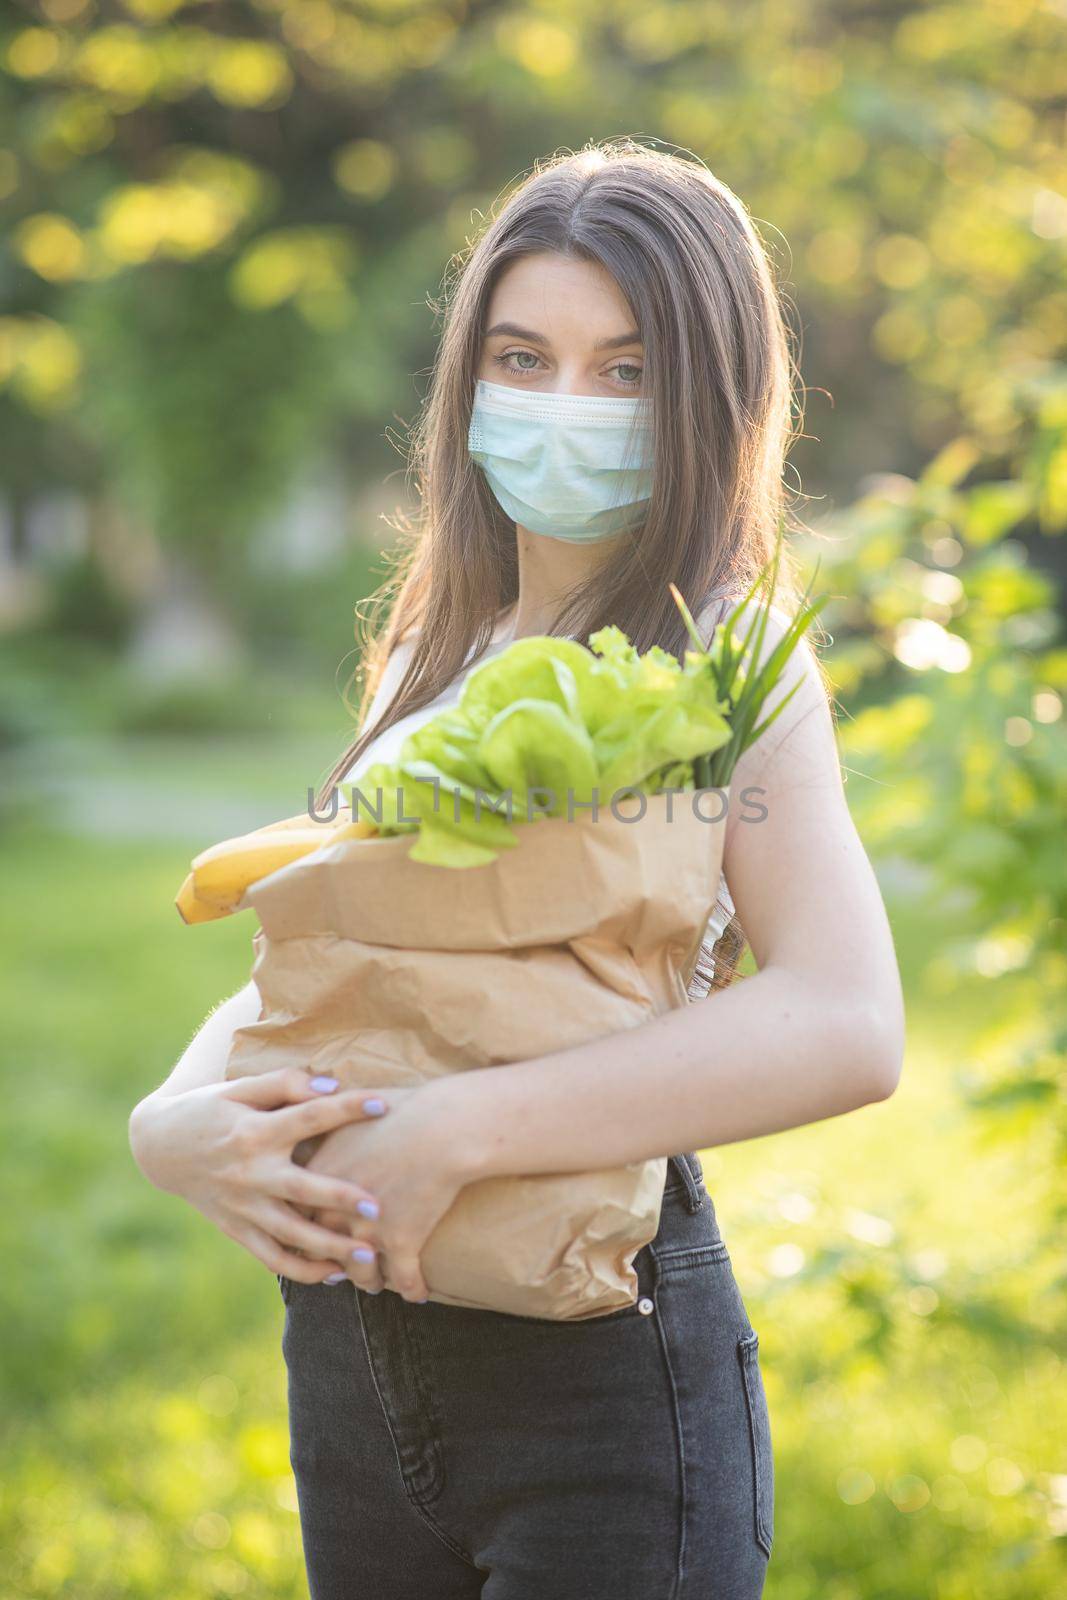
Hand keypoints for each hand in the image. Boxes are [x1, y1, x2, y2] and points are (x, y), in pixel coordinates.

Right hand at [129, 1067, 391, 1283]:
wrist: (160, 1147)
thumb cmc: (210, 1109)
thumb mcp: (239, 1088)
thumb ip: (284, 1083)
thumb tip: (331, 1085)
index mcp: (253, 1132)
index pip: (307, 1117)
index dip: (345, 1108)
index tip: (383, 1104)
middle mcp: (249, 1173)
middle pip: (301, 1189)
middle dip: (340, 1199)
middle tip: (378, 1208)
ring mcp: (243, 1206)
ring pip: (290, 1235)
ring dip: (330, 1247)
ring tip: (368, 1255)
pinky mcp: (237, 1229)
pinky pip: (272, 1257)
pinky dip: (303, 1270)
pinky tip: (336, 1274)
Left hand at [303, 1079, 476, 1302]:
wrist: (440, 1126)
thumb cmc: (401, 1107)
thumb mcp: (350, 1106)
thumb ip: (327, 1114)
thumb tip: (317, 1100)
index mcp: (316, 1176)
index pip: (295, 1211)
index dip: (303, 1224)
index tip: (311, 1229)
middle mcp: (333, 1210)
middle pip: (320, 1248)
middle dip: (329, 1261)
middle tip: (336, 1268)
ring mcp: (366, 1231)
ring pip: (360, 1271)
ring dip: (368, 1280)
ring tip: (375, 1283)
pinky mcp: (401, 1243)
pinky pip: (404, 1279)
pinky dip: (413, 1288)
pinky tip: (419, 1293)